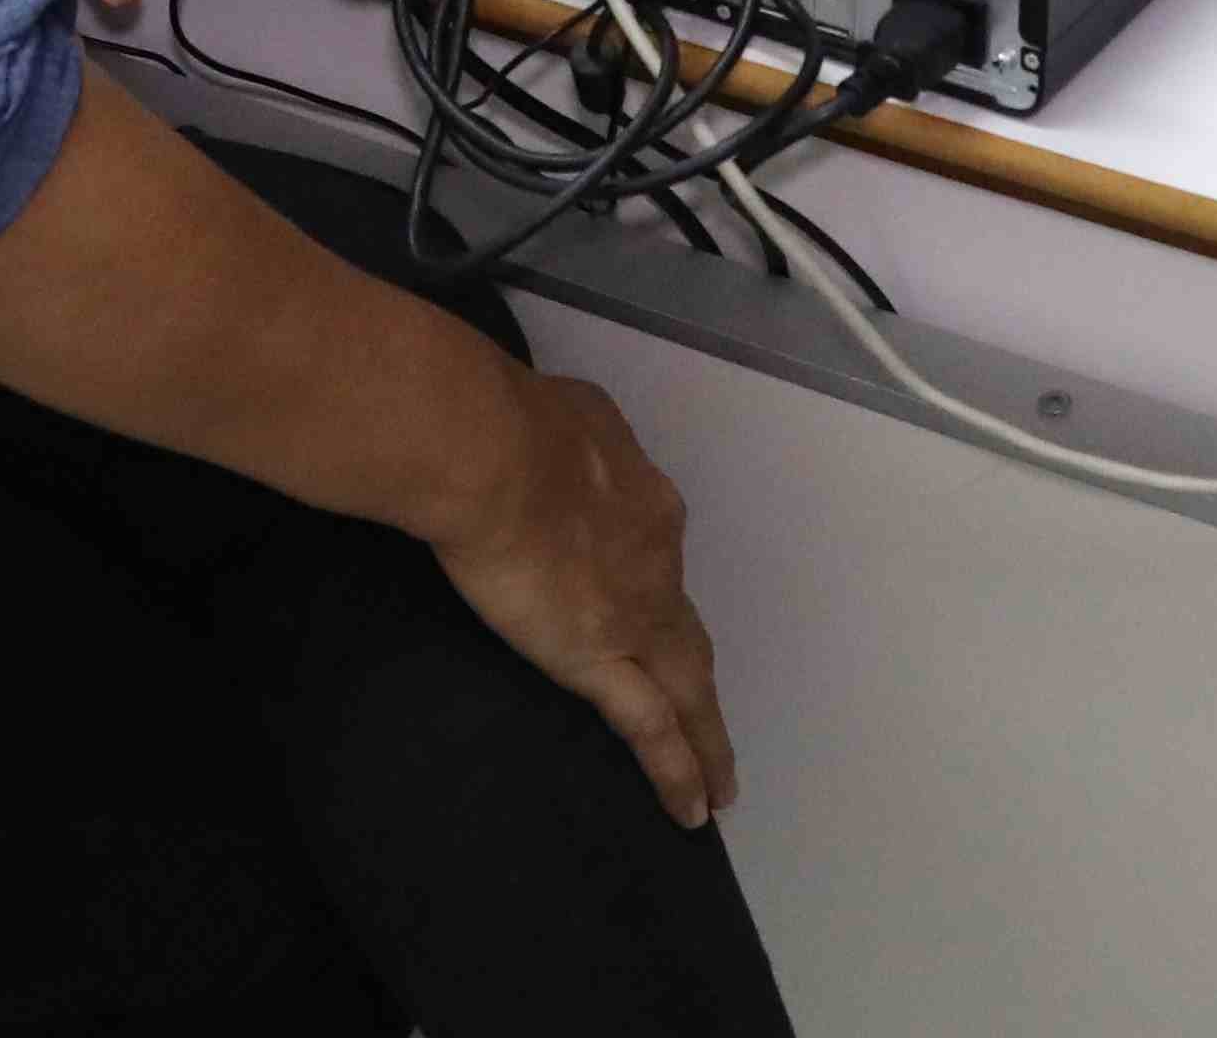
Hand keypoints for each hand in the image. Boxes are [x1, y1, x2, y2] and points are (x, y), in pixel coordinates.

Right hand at [422, 366, 736, 827]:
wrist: (494, 455)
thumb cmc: (515, 423)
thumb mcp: (569, 410)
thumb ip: (579, 442)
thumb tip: (569, 446)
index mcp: (645, 500)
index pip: (654, 551)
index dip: (649, 580)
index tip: (633, 600)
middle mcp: (656, 560)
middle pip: (687, 633)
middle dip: (697, 677)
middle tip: (710, 721)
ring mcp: (637, 616)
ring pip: (688, 688)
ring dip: (709, 737)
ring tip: (721, 783)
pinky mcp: (602, 661)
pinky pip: (653, 729)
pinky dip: (679, 769)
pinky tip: (694, 807)